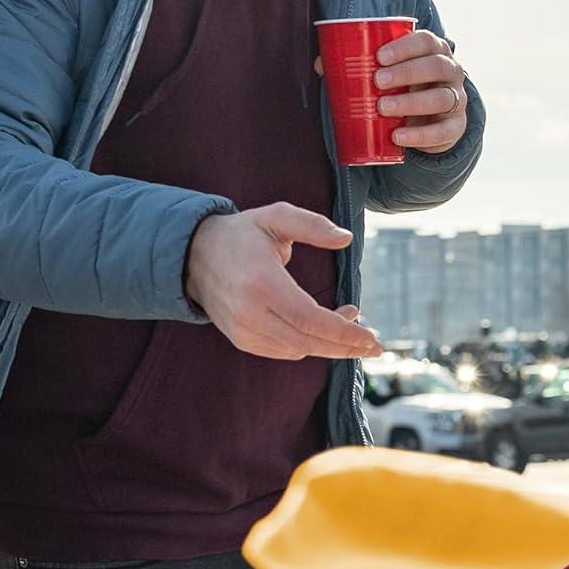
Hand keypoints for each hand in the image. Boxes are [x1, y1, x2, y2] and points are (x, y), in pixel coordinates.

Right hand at [186, 203, 383, 361]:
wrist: (194, 255)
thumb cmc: (241, 234)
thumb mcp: (276, 217)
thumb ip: (312, 225)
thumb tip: (346, 239)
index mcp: (262, 283)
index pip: (311, 319)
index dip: (344, 332)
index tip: (371, 338)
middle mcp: (250, 313)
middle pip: (308, 342)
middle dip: (345, 346)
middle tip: (374, 345)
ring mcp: (243, 331)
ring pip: (297, 350)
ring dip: (328, 343)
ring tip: (349, 323)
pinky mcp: (241, 340)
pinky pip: (283, 351)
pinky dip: (308, 345)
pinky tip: (322, 330)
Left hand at [314, 29, 468, 154]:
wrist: (427, 121)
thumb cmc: (402, 88)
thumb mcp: (386, 76)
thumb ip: (357, 67)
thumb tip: (321, 65)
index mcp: (434, 52)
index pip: (427, 41)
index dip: (406, 46)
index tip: (379, 56)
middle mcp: (451, 72)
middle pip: (437, 66)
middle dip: (407, 72)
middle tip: (377, 81)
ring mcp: (457, 100)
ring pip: (442, 98)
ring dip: (412, 102)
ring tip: (383, 108)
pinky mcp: (455, 128)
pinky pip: (443, 132)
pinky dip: (420, 135)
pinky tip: (398, 137)